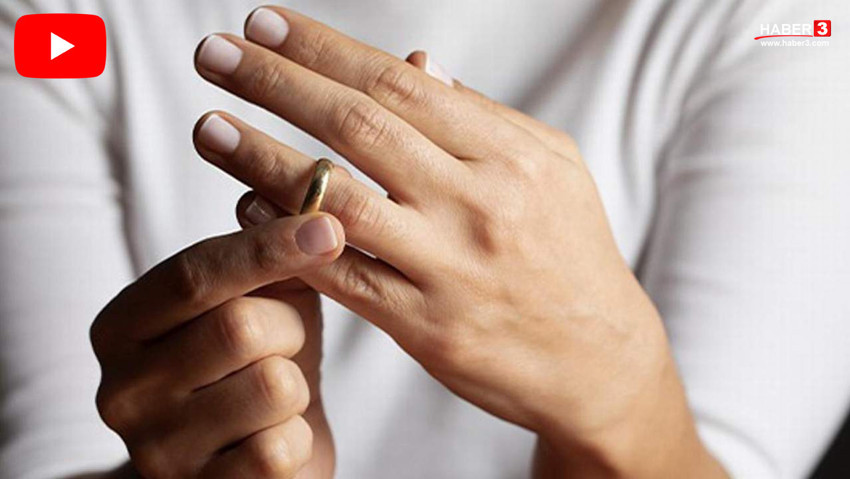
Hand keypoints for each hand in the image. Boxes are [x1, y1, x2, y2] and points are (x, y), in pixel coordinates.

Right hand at [90, 214, 342, 477]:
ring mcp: (155, 449)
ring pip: (272, 385)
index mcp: (123, 326)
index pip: (195, 274)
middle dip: (290, 328)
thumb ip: (271, 249)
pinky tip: (278, 438)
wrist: (254, 460)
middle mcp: (122, 389)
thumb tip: (309, 182)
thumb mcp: (260, 301)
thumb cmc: (259, 364)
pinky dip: (299, 437)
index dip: (267, 247)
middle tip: (287, 340)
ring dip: (298, 385)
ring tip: (280, 394)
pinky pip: (279, 449)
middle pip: (240, 327)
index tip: (329, 226)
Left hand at [192, 7, 725, 476]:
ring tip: (209, 126)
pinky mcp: (424, 327)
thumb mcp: (552, 168)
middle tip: (215, 53)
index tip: (264, 24)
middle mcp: (478, 205)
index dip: (324, 49)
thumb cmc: (571, 252)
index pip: (400, 85)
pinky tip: (244, 209)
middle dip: (278, 84)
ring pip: (337, 203)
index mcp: (509, 156)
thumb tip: (417, 65)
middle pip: (360, 129)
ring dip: (262, 159)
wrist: (597, 359)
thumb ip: (481, 117)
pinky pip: (340, 277)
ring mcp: (448, 269)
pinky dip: (288, 241)